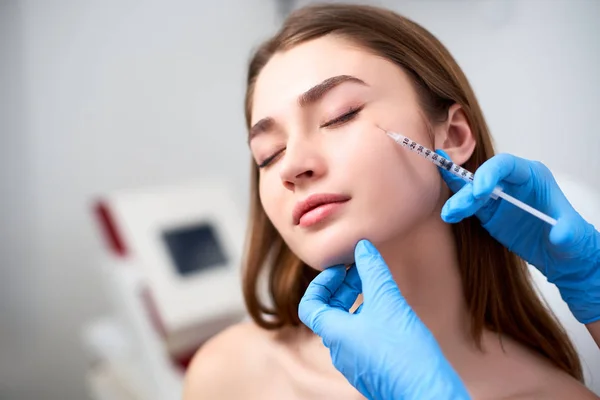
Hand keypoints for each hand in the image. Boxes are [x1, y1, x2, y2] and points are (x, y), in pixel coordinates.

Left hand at [298, 240, 470, 399]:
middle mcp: (338, 350)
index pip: (309, 304)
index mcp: (334, 334)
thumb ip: (373, 271)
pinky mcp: (371, 369)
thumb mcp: (388, 302)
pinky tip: (390, 312)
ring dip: (357, 302)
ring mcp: (354, 363)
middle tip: (362, 271)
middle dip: (343, 287)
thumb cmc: (404, 352)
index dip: (321, 282)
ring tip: (378, 288)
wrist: (427, 393)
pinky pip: (360, 338)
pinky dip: (368, 319)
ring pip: (346, 325)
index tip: (342, 269)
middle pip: (329, 311)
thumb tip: (362, 246)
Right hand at [436, 150, 599, 323]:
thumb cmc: (572, 238)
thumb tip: (559, 233)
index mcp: (532, 176)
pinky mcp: (489, 213)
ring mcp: (498, 197)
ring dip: (458, 201)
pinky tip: (450, 214)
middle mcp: (512, 182)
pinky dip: (458, 209)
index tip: (479, 191)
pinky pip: (470, 206)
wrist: (562, 257)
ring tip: (448, 214)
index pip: (506, 165)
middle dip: (468, 191)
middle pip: (483, 178)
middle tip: (456, 208)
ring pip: (472, 192)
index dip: (489, 173)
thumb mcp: (574, 235)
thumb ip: (567, 232)